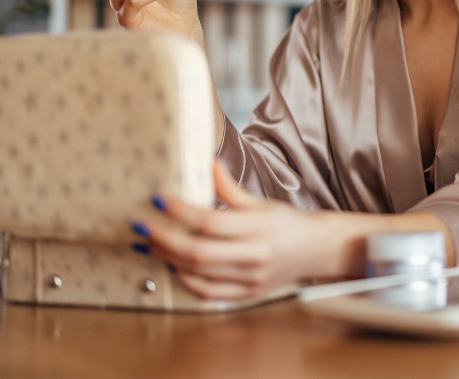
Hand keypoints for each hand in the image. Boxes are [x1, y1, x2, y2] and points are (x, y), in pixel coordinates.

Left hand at [133, 162, 343, 299]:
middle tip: (142, 226)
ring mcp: (249, 278)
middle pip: (199, 251)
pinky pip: (208, 291)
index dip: (181, 212)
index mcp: (260, 227)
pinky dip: (185, 279)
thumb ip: (231, 188)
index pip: (211, 221)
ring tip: (149, 244)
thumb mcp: (262, 201)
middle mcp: (254, 255)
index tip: (159, 200)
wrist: (316, 250)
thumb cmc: (287, 223)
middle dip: (164, 239)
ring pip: (198, 272)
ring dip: (168, 257)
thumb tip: (209, 164)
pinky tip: (172, 265)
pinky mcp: (246, 293)